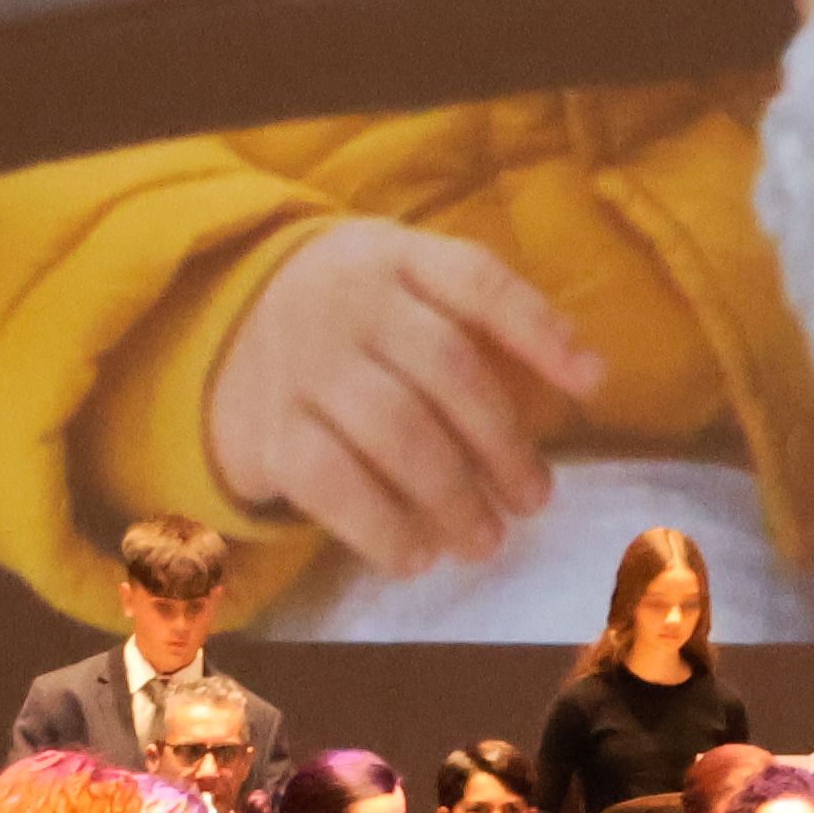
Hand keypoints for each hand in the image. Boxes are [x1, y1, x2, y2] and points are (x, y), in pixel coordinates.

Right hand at [208, 220, 606, 571]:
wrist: (221, 328)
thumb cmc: (354, 320)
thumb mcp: (406, 288)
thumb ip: (483, 323)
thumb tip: (586, 380)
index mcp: (394, 256)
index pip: (477, 281)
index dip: (539, 331)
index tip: (592, 384)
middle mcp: (346, 300)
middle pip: (446, 367)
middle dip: (502, 442)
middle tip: (533, 499)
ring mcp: (300, 363)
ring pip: (395, 430)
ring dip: (453, 496)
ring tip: (485, 541)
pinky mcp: (265, 429)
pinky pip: (332, 483)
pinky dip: (383, 527)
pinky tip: (417, 556)